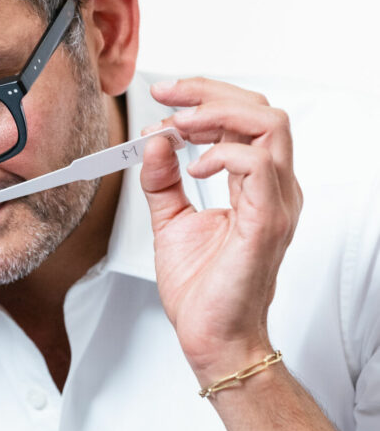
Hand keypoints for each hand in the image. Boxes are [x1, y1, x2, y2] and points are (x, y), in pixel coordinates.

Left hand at [140, 77, 301, 384]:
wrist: (212, 337)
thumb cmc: (203, 290)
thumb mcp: (170, 221)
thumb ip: (162, 181)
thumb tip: (154, 142)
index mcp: (256, 186)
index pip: (245, 118)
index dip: (204, 99)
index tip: (164, 100)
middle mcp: (274, 189)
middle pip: (261, 109)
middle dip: (209, 93)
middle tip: (167, 98)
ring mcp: (276, 203)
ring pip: (270, 124)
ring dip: (217, 114)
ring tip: (180, 127)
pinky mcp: (268, 221)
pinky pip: (257, 164)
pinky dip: (220, 154)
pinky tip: (191, 168)